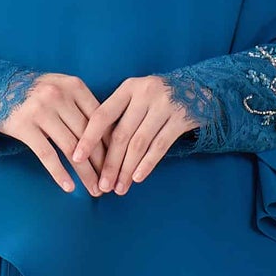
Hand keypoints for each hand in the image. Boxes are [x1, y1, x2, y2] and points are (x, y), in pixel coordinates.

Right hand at [0, 73, 104, 192]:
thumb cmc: (36, 93)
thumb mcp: (61, 89)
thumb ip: (82, 106)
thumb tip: (110, 137)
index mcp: (74, 86)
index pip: (100, 119)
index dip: (111, 144)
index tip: (119, 163)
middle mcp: (58, 96)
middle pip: (87, 136)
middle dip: (102, 163)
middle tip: (110, 183)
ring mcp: (40, 111)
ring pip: (71, 148)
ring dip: (85, 173)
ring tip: (94, 190)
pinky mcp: (24, 126)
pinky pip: (46, 154)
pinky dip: (59, 173)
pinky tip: (69, 187)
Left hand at [71, 75, 195, 194]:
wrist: (199, 89)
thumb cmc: (157, 98)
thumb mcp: (136, 96)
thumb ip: (118, 115)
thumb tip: (93, 150)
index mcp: (128, 88)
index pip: (103, 115)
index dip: (88, 138)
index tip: (76, 157)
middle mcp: (145, 93)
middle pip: (121, 134)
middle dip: (110, 163)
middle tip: (102, 185)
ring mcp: (165, 105)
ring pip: (139, 143)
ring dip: (127, 169)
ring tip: (119, 188)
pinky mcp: (181, 118)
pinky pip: (160, 146)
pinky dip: (147, 164)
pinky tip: (138, 178)